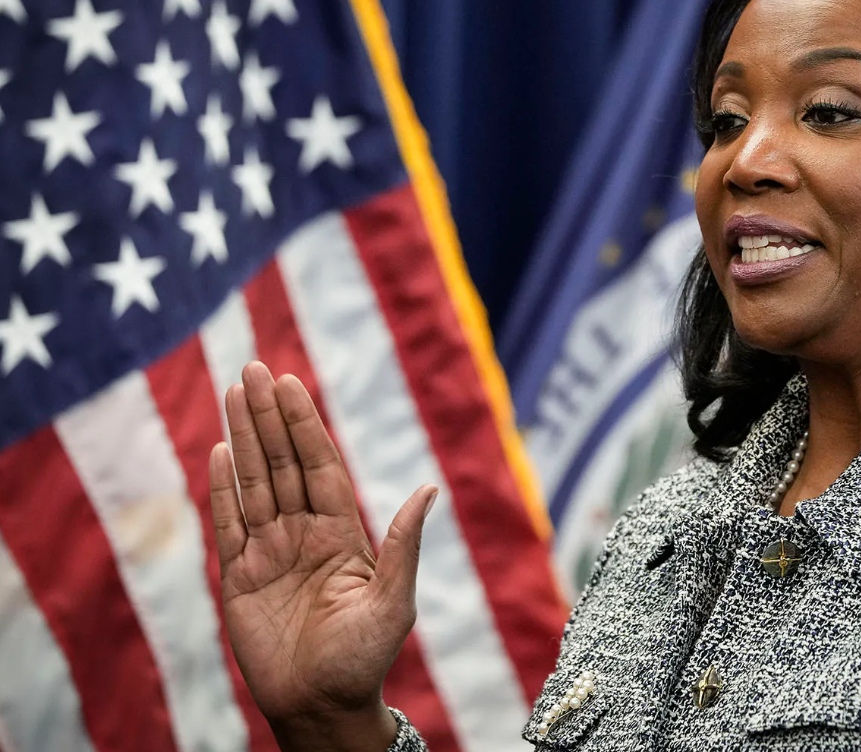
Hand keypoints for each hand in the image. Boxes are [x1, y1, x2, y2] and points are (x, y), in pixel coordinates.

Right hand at [209, 362, 436, 749]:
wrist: (321, 707)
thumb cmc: (364, 659)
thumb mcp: (393, 601)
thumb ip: (403, 544)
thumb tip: (429, 488)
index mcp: (342, 532)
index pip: (320, 465)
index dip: (304, 424)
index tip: (290, 382)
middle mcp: (303, 533)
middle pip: (281, 462)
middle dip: (268, 416)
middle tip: (252, 367)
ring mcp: (268, 552)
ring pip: (252, 483)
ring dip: (242, 437)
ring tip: (232, 392)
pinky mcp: (237, 577)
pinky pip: (227, 523)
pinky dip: (220, 488)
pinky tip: (218, 450)